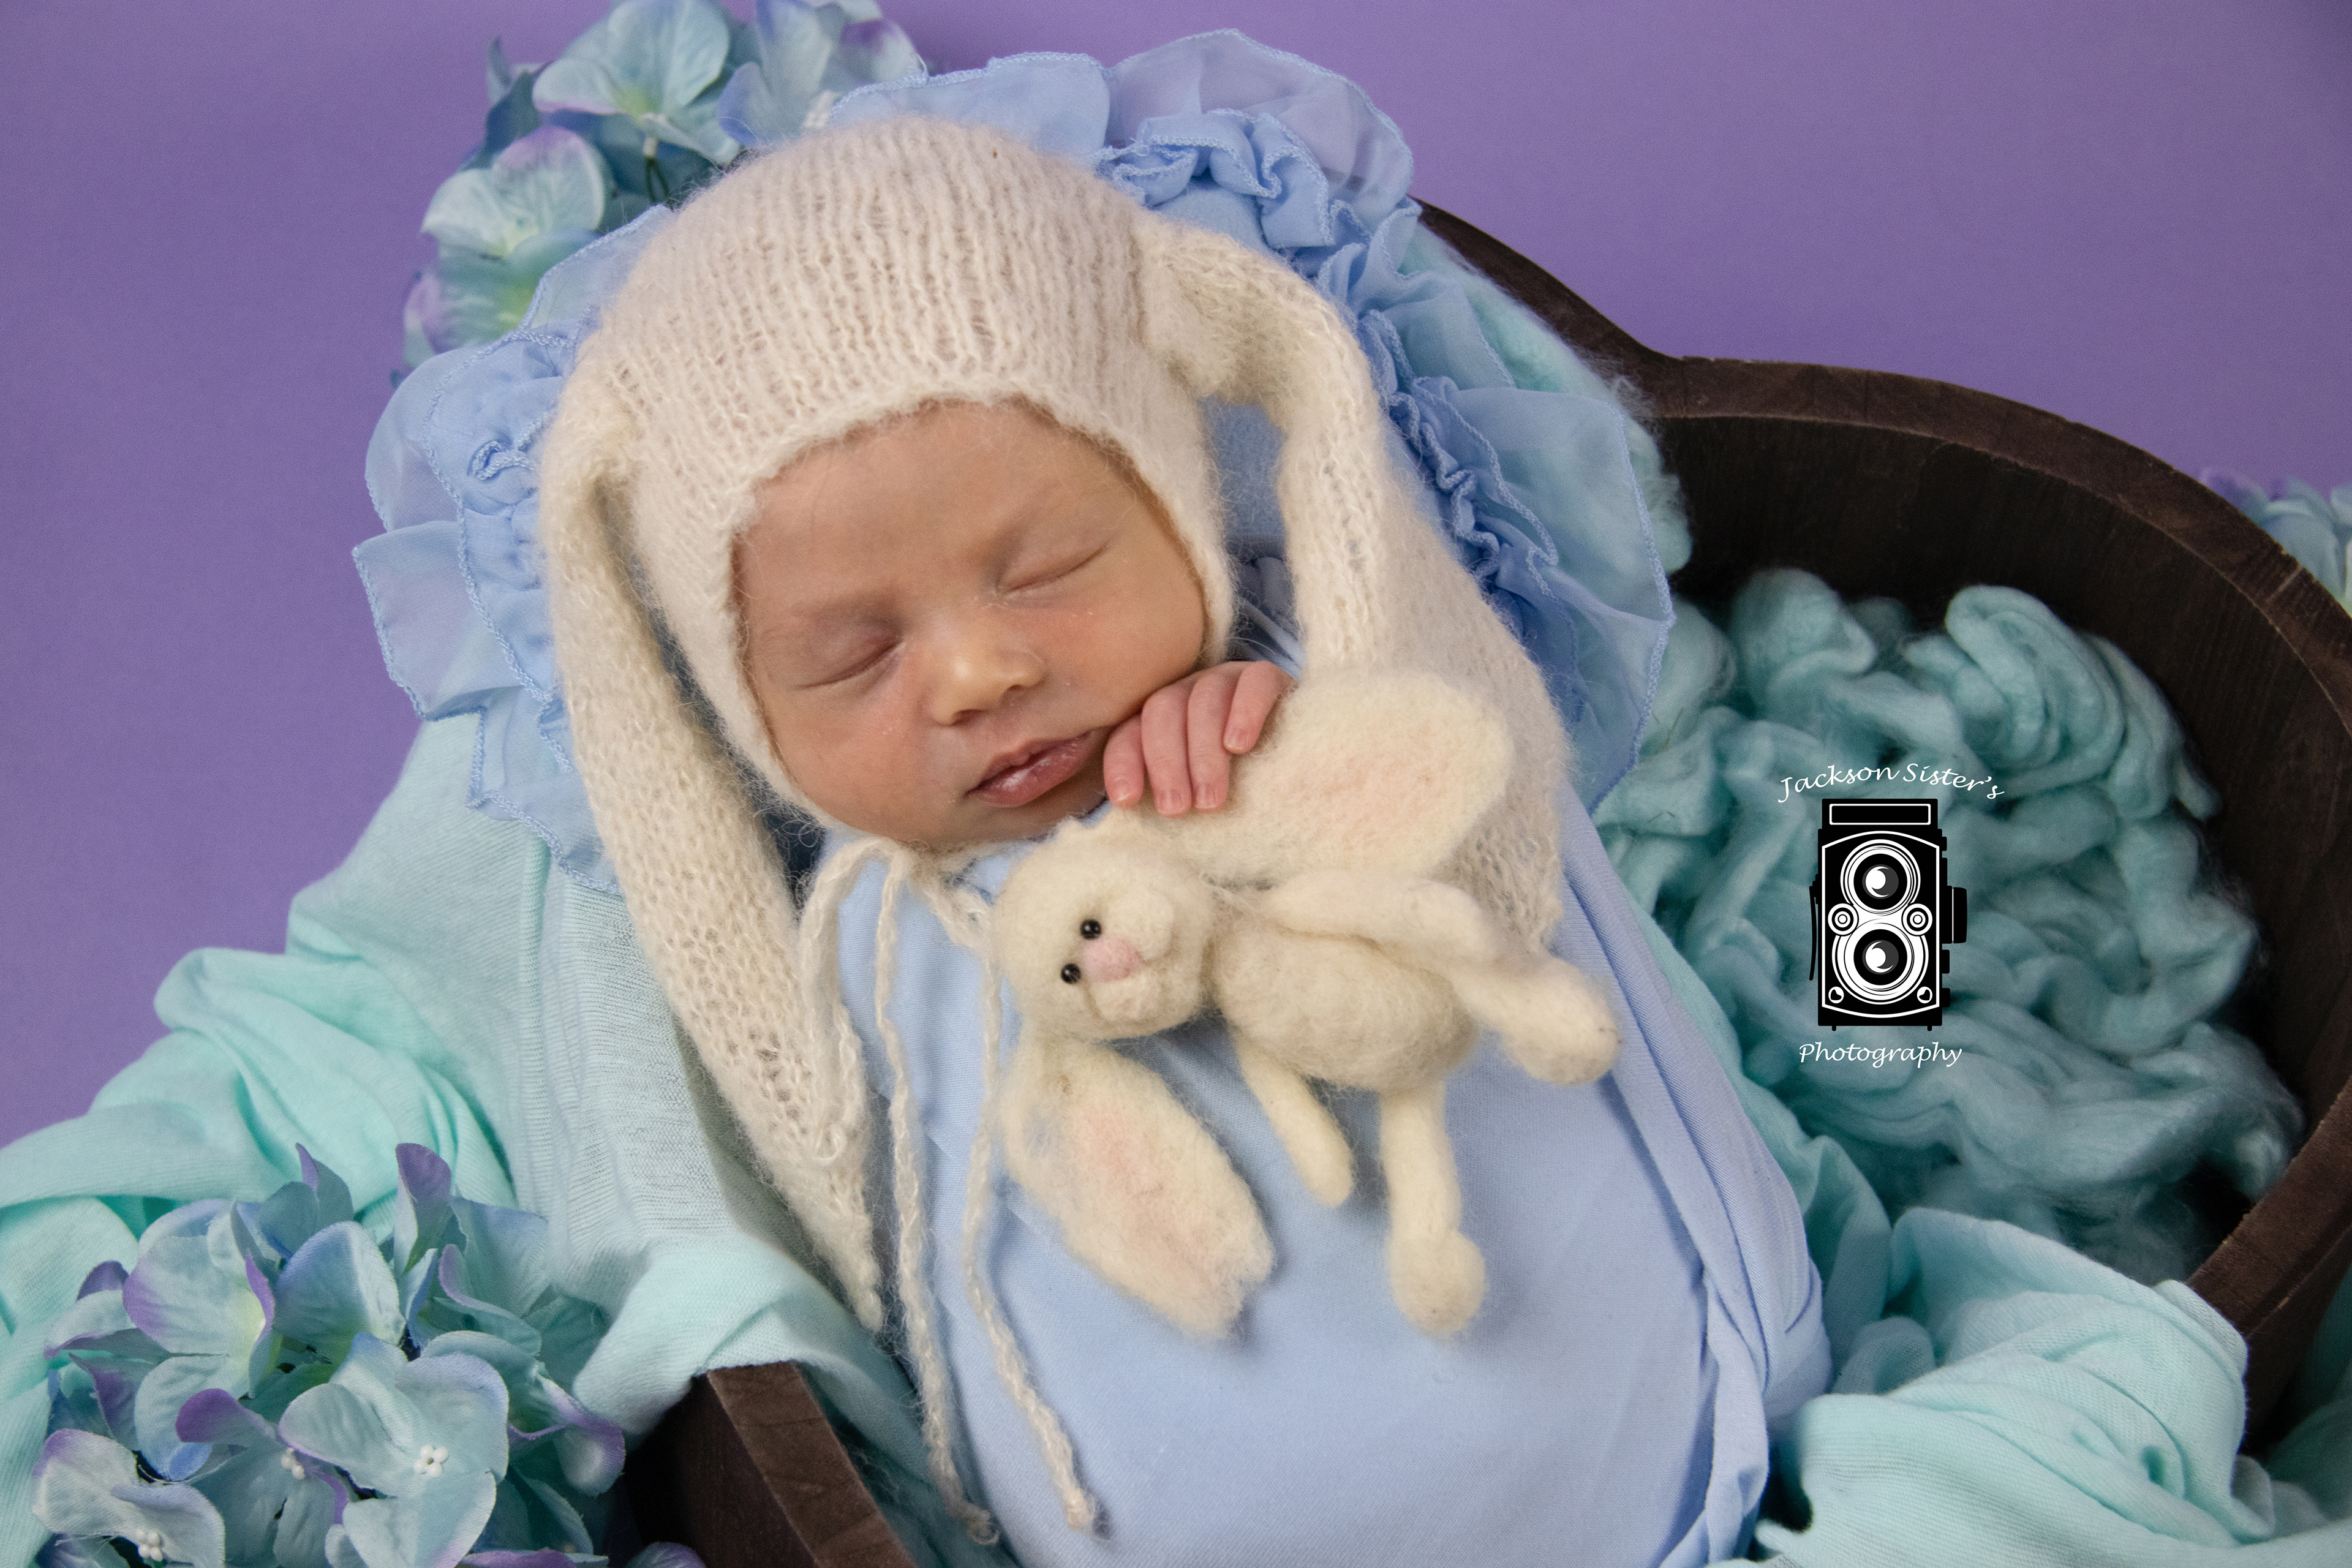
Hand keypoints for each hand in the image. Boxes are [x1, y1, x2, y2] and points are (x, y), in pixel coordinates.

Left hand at [1102, 661, 1292, 814]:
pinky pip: (1254, 682)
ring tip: (1210, 800)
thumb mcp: (1196, 793)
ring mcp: (1227, 679)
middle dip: (1166, 763)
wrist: (1304, 759)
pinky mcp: (1268, 676)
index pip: (1129, 733)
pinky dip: (1244, 712)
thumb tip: (1128, 815)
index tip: (1127, 801)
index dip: (1123, 764)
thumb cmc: (1239, 788)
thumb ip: (1170, 796)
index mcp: (1161, 719)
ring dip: (1203, 753)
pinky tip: (1240, 745)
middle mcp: (1188, 693)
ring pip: (1204, 701)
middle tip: (1177, 809)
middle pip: (1163, 711)